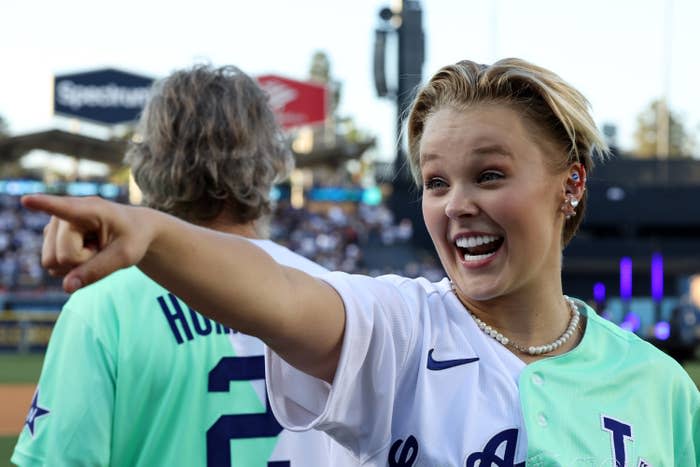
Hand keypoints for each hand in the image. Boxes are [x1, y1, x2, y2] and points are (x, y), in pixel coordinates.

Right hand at [21, 195, 153, 292]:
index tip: (27, 200)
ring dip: (75, 264)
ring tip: (94, 248)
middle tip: (101, 248)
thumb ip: (97, 271)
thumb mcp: (125, 257)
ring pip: (51, 262)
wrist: (134, 229)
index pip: (63, 208)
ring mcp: (54, 225)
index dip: (43, 205)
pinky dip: (70, 266)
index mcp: (90, 209)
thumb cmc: (133, 238)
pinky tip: (84, 251)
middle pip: (59, 256)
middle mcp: (65, 214)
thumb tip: (66, 287)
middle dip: (81, 261)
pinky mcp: (50, 236)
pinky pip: (52, 265)